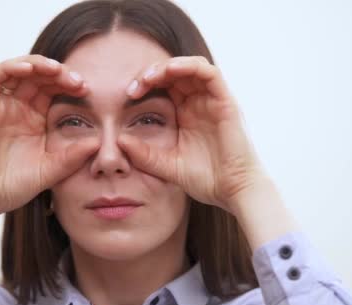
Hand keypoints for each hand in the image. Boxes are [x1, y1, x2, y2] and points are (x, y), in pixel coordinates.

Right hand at [0, 55, 99, 216]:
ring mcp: (2, 106)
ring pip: (19, 70)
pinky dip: (11, 67)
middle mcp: (19, 108)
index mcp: (36, 119)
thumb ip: (74, 156)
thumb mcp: (52, 170)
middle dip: (60, 73)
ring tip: (56, 70)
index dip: (69, 85)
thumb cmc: (15, 186)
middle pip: (40, 77)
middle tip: (76, 81)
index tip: (86, 90)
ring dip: (38, 64)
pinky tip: (29, 69)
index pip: (54, 90)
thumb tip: (99, 142)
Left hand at [118, 56, 267, 212]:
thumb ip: (144, 154)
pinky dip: (190, 66)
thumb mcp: (166, 165)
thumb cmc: (205, 179)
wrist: (233, 191)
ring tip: (150, 76)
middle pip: (175, 73)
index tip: (128, 95)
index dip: (145, 84)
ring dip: (169, 66)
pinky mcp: (226, 102)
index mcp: (186, 114)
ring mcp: (213, 101)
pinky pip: (210, 73)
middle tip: (135, 87)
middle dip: (152, 74)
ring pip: (191, 67)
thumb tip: (118, 140)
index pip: (165, 86)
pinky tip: (171, 70)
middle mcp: (200, 103)